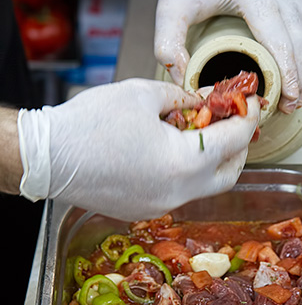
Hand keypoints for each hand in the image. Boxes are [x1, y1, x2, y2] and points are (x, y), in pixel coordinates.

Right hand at [17, 79, 259, 219]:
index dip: (247, 116)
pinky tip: (174, 151)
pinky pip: (180, 192)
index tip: (248, 102)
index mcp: (186, 162)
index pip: (235, 139)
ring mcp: (162, 206)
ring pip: (206, 186)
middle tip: (233, 121)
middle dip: (239, 146)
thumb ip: (183, 97)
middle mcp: (180, 192)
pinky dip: (188, 173)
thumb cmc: (91, 124)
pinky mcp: (145, 210)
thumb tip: (202, 100)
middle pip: (230, 173)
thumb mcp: (144, 94)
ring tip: (203, 133)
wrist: (49, 156)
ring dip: (213, 161)